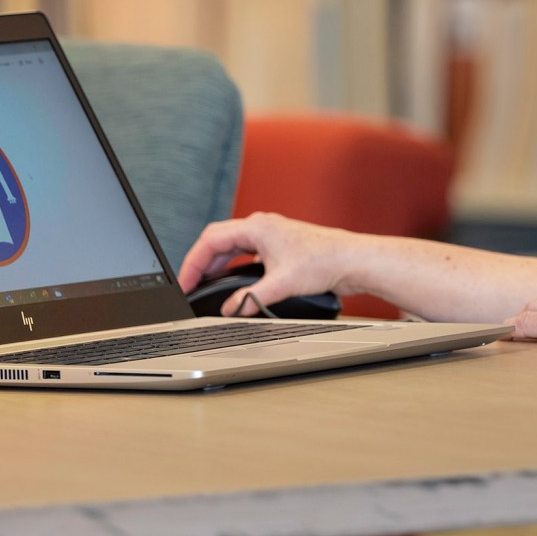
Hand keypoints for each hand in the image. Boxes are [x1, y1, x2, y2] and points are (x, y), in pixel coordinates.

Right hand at [177, 212, 370, 316]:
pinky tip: (231, 281)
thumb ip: (249, 299)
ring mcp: (269, 234)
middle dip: (201, 264)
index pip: (211, 240)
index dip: (193, 263)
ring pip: (231, 246)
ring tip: (205, 286)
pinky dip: (232, 265)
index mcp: (257, 226)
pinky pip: (245, 252)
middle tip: (190, 287)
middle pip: (218, 241)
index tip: (185, 283)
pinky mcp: (277, 246)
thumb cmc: (324, 261)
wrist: (351, 259)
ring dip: (216, 265)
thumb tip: (229, 309)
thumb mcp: (281, 285)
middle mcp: (261, 226)